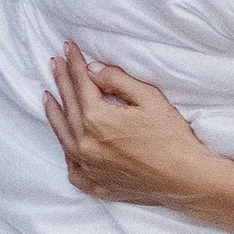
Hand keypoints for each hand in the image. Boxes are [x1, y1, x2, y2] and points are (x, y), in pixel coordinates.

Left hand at [43, 43, 220, 206]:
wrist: (186, 179)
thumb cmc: (172, 138)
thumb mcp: (150, 98)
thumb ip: (117, 80)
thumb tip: (92, 71)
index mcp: (97, 120)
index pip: (81, 84)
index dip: (75, 63)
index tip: (68, 48)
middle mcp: (85, 144)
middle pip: (69, 106)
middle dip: (62, 81)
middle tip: (55, 63)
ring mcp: (88, 167)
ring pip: (62, 136)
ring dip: (54, 114)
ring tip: (48, 97)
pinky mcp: (95, 185)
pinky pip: (72, 168)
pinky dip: (67, 152)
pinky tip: (66, 141)